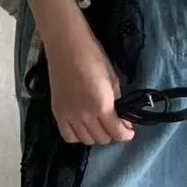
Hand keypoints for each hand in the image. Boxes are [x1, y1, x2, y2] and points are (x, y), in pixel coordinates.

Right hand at [44, 19, 134, 147]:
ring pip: (86, 140)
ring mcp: (68, 116)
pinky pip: (68, 136)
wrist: (67, 46)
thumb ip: (117, 102)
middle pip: (102, 139)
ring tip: (99, 125)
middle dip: (112, 134)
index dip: (126, 134)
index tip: (129, 130)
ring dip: (96, 135)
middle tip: (115, 124)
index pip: (117, 133)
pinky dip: (77, 135)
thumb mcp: (113, 80)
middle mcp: (84, 116)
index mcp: (101, 106)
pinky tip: (83, 126)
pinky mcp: (57, 113)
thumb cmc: (94, 57)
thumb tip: (121, 118)